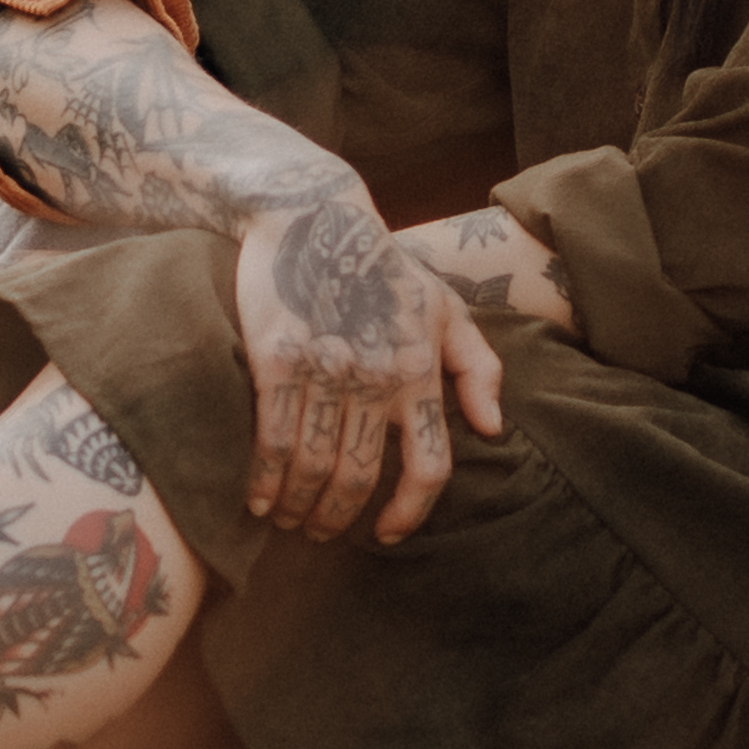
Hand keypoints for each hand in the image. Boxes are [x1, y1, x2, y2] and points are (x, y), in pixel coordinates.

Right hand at [229, 182, 507, 544]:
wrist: (313, 214)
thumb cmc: (384, 267)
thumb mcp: (446, 308)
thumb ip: (479, 368)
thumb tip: (491, 429)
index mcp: (420, 372)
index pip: (430, 466)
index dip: (409, 512)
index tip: (387, 534)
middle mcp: (375, 378)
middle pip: (359, 478)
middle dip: (336, 519)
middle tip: (320, 532)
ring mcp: (323, 370)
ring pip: (312, 467)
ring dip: (298, 507)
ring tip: (289, 521)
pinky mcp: (275, 360)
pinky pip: (271, 439)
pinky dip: (263, 481)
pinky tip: (257, 501)